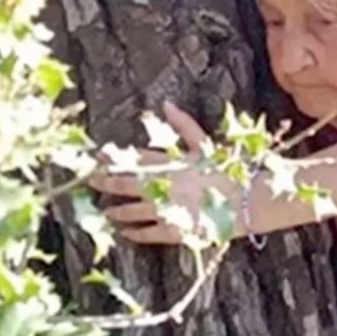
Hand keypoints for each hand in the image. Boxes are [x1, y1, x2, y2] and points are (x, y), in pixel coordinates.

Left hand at [90, 101, 238, 244]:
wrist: (246, 199)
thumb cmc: (226, 169)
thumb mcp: (205, 144)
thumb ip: (183, 125)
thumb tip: (166, 104)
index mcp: (170, 163)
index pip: (134, 159)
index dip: (113, 158)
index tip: (96, 158)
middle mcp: (162, 187)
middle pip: (125, 184)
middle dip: (105, 182)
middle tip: (90, 182)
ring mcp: (165, 210)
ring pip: (131, 211)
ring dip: (116, 211)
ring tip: (106, 212)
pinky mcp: (173, 230)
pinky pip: (147, 234)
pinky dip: (134, 233)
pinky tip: (126, 233)